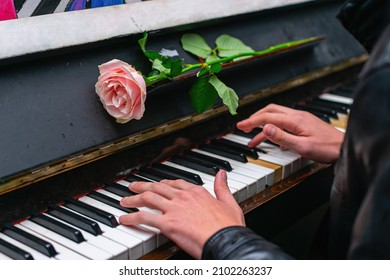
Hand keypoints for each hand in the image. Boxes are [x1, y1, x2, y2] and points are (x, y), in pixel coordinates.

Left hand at [119, 170, 244, 258]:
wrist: (226, 240)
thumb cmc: (228, 226)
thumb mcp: (228, 203)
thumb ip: (222, 187)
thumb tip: (222, 174)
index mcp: (196, 192)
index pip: (175, 184)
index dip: (163, 184)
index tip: (156, 185)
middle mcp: (182, 197)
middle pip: (157, 188)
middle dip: (142, 187)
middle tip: (133, 187)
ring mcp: (174, 209)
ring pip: (148, 199)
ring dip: (133, 199)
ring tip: (124, 201)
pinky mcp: (167, 224)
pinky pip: (144, 217)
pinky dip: (132, 217)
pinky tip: (124, 219)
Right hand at [236, 104, 343, 162]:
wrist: (344, 148)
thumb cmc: (327, 148)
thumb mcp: (302, 146)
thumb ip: (282, 137)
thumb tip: (265, 127)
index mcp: (295, 120)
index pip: (267, 117)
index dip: (251, 121)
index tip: (240, 126)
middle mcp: (297, 116)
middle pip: (270, 111)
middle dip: (254, 118)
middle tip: (243, 127)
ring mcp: (301, 119)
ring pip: (276, 117)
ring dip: (263, 125)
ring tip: (253, 138)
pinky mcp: (304, 124)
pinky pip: (284, 123)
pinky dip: (274, 129)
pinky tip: (272, 140)